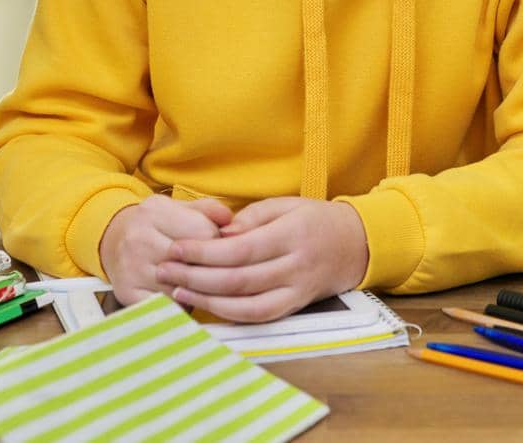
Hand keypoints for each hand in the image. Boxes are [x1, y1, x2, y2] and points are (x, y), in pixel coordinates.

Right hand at [99, 195, 232, 305]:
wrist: (112, 239)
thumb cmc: (154, 224)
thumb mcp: (178, 207)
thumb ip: (208, 209)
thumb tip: (230, 219)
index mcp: (154, 212)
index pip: (203, 232)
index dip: (218, 241)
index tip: (218, 245)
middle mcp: (139, 239)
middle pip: (192, 261)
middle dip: (208, 266)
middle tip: (212, 266)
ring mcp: (130, 268)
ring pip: (181, 286)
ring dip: (195, 287)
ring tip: (196, 279)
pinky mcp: (127, 292)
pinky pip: (165, 305)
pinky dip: (177, 303)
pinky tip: (181, 295)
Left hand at [155, 197, 369, 322]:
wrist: (358, 245)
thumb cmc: (317, 220)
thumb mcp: (287, 205)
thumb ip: (251, 218)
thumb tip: (219, 235)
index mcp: (291, 235)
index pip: (239, 250)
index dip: (203, 252)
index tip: (175, 248)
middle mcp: (295, 267)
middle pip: (238, 280)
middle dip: (195, 277)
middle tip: (164, 270)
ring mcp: (297, 291)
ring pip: (246, 306)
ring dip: (207, 301)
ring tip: (177, 291)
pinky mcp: (295, 307)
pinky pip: (259, 317)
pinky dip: (230, 315)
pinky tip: (206, 305)